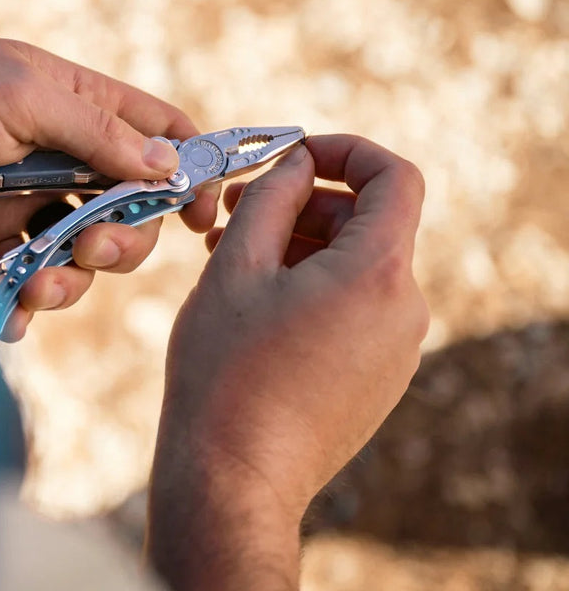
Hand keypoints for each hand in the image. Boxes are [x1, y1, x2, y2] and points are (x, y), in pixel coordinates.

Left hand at [0, 34, 217, 339]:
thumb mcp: (19, 92)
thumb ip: (95, 130)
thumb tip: (168, 164)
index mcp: (76, 104)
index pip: (156, 131)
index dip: (190, 168)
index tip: (200, 214)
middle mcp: (59, 157)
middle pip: (130, 210)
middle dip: (123, 240)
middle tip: (92, 248)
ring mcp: (24, 205)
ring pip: (84, 256)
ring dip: (74, 278)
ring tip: (38, 285)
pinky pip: (30, 284)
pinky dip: (30, 305)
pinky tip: (16, 313)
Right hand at [145, 135, 427, 590]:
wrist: (234, 479)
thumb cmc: (225, 370)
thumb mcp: (235, 266)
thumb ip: (271, 198)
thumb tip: (296, 163)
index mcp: (377, 274)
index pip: (395, 177)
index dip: (345, 150)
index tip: (291, 155)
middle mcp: (404, 310)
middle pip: (367, 223)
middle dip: (303, 205)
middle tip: (231, 211)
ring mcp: (396, 350)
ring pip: (355, 267)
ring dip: (297, 248)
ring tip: (229, 261)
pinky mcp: (378, 379)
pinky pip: (353, 309)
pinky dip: (308, 289)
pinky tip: (251, 306)